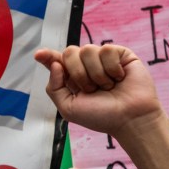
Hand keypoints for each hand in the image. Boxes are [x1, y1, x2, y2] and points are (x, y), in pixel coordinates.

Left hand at [34, 44, 162, 140]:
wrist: (129, 118)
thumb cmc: (101, 116)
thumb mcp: (69, 109)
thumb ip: (55, 88)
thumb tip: (55, 64)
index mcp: (72, 79)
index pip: (57, 62)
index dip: (48, 56)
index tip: (39, 55)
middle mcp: (86, 66)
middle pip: (70, 52)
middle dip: (78, 73)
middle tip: (91, 90)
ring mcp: (103, 59)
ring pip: (88, 49)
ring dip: (96, 74)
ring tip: (108, 87)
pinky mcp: (120, 54)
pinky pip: (107, 49)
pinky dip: (112, 68)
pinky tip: (119, 78)